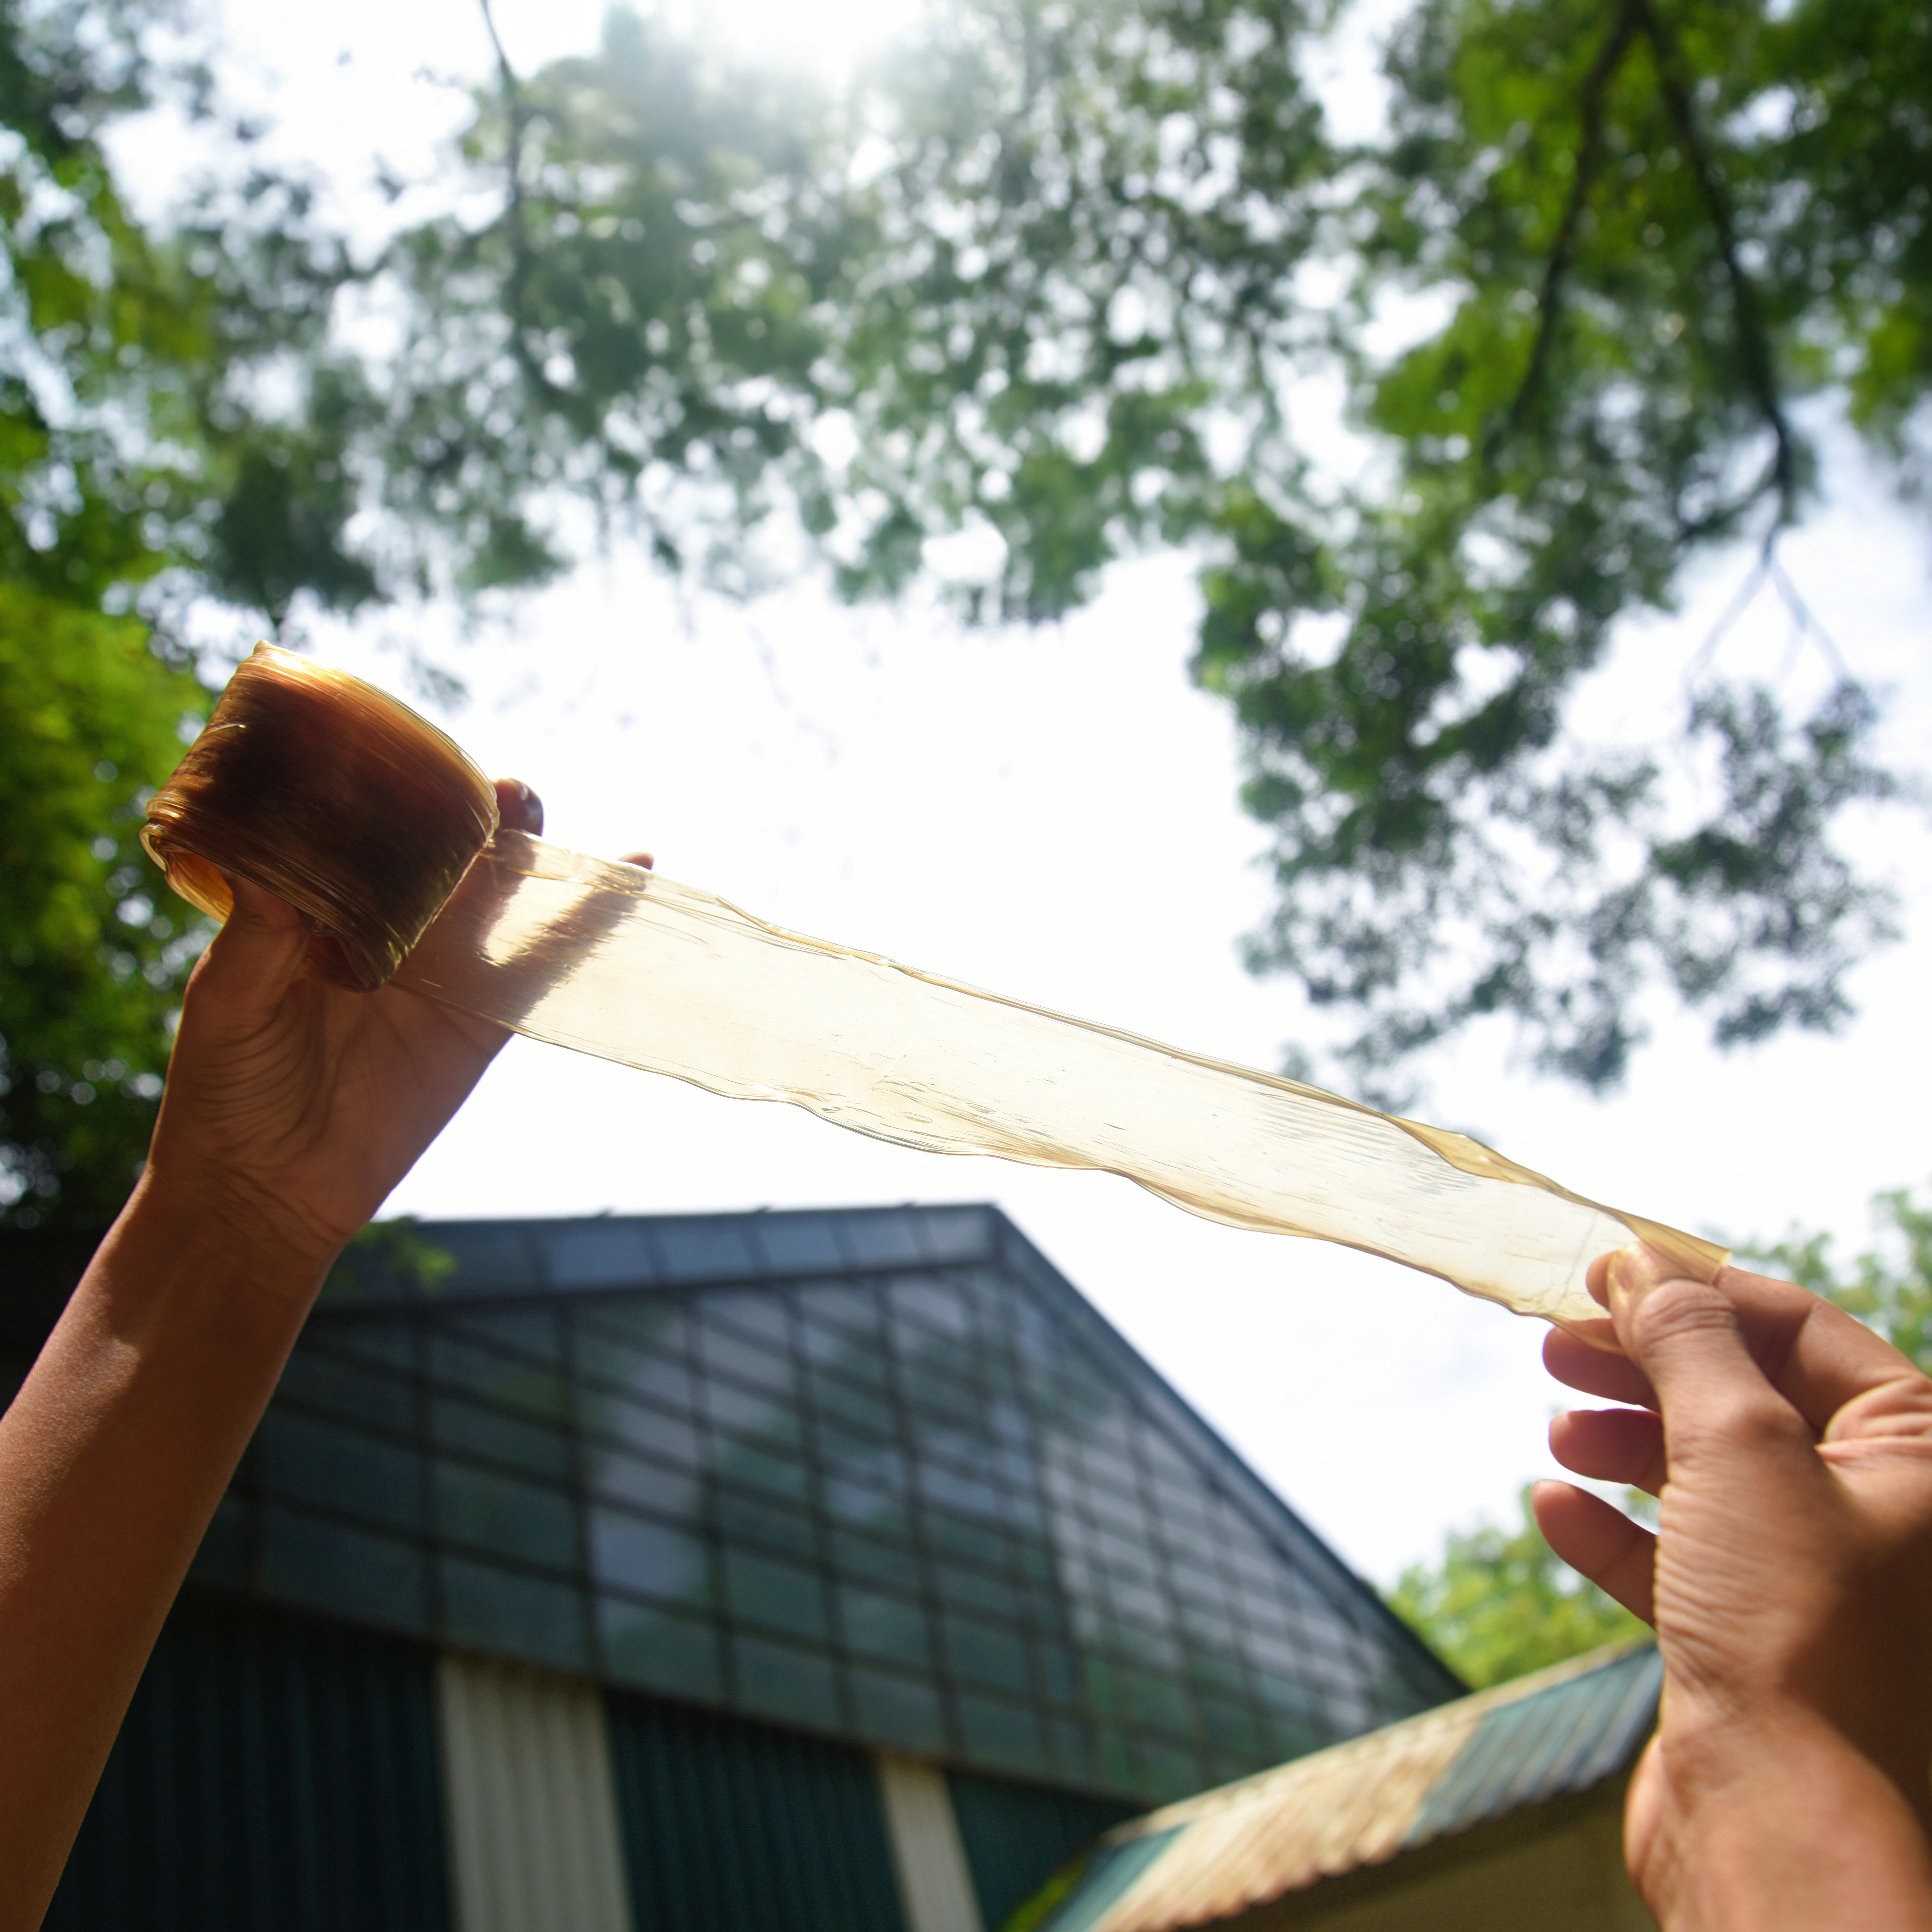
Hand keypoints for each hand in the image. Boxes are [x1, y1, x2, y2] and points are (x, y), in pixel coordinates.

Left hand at [139, 779, 544, 1271]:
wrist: (265, 1189)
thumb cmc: (224, 1088)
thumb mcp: (227, 1002)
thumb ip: (256, 937)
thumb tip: (263, 866)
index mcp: (320, 909)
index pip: (370, 831)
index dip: (402, 793)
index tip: (423, 765)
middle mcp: (386, 930)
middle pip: (445, 853)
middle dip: (474, 812)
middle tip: (501, 789)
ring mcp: (440, 974)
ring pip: (496, 897)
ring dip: (527, 852)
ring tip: (540, 810)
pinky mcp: (481, 1022)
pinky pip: (538, 965)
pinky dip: (582, 924)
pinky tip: (624, 882)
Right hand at [1537, 1245, 1931, 1926]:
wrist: (1788, 1825)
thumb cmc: (1795, 1632)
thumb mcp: (1738, 1446)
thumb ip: (1689, 1340)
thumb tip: (1645, 1264)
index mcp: (1916, 1456)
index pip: (1803, 1329)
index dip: (1699, 1291)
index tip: (1606, 1275)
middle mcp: (1880, 1514)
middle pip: (1750, 1398)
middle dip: (1651, 1366)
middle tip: (1562, 1345)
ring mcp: (1818, 1582)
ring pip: (1711, 1477)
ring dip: (1625, 1441)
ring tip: (1559, 1429)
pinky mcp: (1755, 1643)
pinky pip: (1680, 1560)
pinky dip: (1615, 1527)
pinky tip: (1553, 1506)